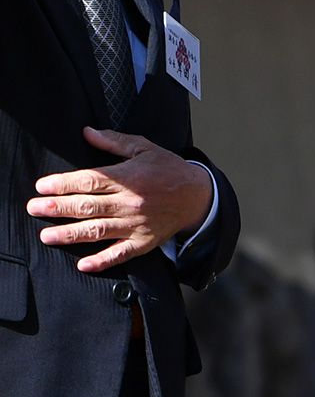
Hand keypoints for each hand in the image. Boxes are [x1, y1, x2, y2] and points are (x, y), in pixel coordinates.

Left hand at [28, 125, 212, 271]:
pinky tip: (83, 264)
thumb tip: (87, 132)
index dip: (63, 184)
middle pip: (87, 206)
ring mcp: (136, 225)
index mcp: (128, 178)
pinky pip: (120, 254)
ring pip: (98, 231)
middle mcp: (129, 203)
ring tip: (47, 236)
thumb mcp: (144, 148)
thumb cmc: (169, 169)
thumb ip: (114, 141)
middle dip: (57, 208)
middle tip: (34, 209)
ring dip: (70, 234)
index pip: (89, 181)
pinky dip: (102, 261)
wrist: (199, 196)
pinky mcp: (143, 242)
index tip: (42, 186)